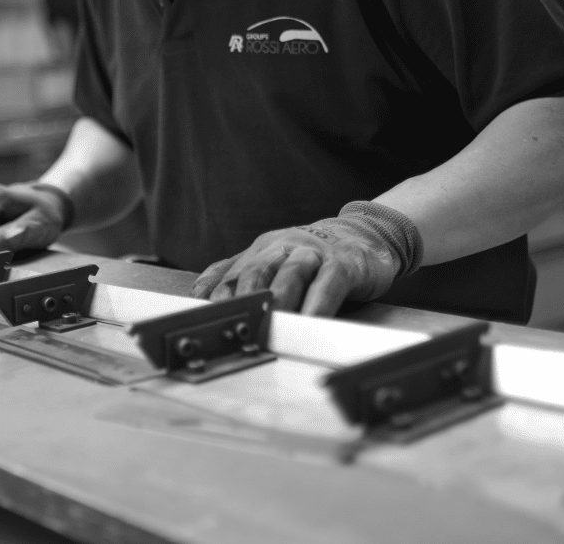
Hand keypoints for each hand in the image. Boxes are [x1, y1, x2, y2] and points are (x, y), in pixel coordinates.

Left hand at [190, 220, 400, 315]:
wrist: (364, 235)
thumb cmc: (313, 258)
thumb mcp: (272, 262)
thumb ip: (238, 275)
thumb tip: (199, 295)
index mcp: (260, 249)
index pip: (231, 274)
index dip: (217, 299)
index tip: (206, 325)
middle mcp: (283, 246)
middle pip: (256, 272)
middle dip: (242, 300)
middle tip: (235, 329)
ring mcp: (314, 253)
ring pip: (290, 274)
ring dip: (277, 301)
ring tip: (268, 327)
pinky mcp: (345, 262)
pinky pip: (328, 283)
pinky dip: (317, 303)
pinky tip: (309, 322)